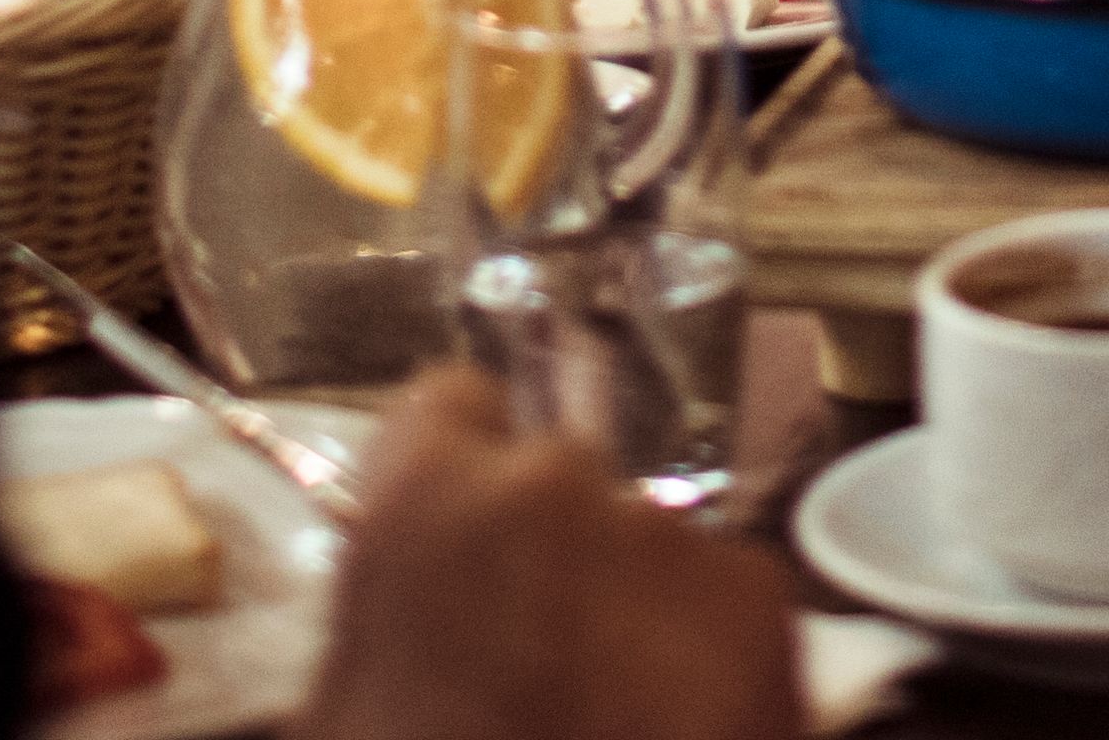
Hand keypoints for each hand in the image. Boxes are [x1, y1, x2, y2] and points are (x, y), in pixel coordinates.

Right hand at [297, 366, 801, 739]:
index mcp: (427, 499)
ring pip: (647, 543)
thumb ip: (388, 613)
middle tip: (538, 657)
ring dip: (631, 605)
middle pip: (560, 476)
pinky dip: (707, 655)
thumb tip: (417, 595)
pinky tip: (674, 728)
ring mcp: (671, 535)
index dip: (458, 469)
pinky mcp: (762, 600)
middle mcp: (557, 483)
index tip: (466, 538)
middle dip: (552, 547)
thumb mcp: (346, 708)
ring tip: (613, 712)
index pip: (451, 401)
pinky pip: (724, 600)